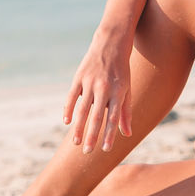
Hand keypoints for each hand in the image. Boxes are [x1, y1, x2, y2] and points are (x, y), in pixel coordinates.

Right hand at [63, 34, 132, 153]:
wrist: (111, 43)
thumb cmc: (121, 70)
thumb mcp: (127, 89)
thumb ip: (126, 112)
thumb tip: (127, 133)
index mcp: (118, 92)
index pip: (113, 118)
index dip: (109, 135)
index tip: (106, 150)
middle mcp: (103, 88)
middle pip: (97, 117)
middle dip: (92, 136)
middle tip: (88, 152)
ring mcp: (90, 82)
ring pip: (82, 109)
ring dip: (79, 127)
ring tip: (76, 142)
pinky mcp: (79, 77)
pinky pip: (72, 96)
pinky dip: (68, 109)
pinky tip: (67, 121)